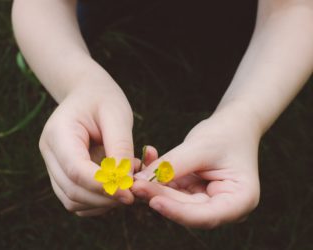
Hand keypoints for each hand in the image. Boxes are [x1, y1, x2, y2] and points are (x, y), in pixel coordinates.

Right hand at [39, 83, 135, 216]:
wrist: (87, 94)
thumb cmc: (103, 100)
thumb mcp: (117, 115)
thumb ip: (120, 147)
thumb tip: (124, 182)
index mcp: (58, 133)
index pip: (75, 170)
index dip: (102, 186)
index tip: (129, 192)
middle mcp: (49, 152)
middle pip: (72, 190)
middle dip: (105, 198)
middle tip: (134, 193)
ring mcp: (52, 166)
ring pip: (73, 201)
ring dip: (102, 202)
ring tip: (127, 185)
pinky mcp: (62, 176)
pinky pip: (77, 201)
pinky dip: (98, 202)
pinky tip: (116, 187)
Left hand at [133, 109, 260, 227]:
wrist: (233, 123)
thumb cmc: (225, 133)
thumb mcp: (199, 147)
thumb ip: (172, 165)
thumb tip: (139, 181)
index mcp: (240, 200)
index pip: (206, 216)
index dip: (178, 212)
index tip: (154, 201)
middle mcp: (224, 207)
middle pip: (186, 209)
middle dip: (159, 196)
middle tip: (135, 184)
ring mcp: (207, 201)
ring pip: (174, 201)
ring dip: (154, 187)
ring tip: (135, 174)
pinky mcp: (192, 192)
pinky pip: (171, 189)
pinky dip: (158, 177)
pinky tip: (145, 161)